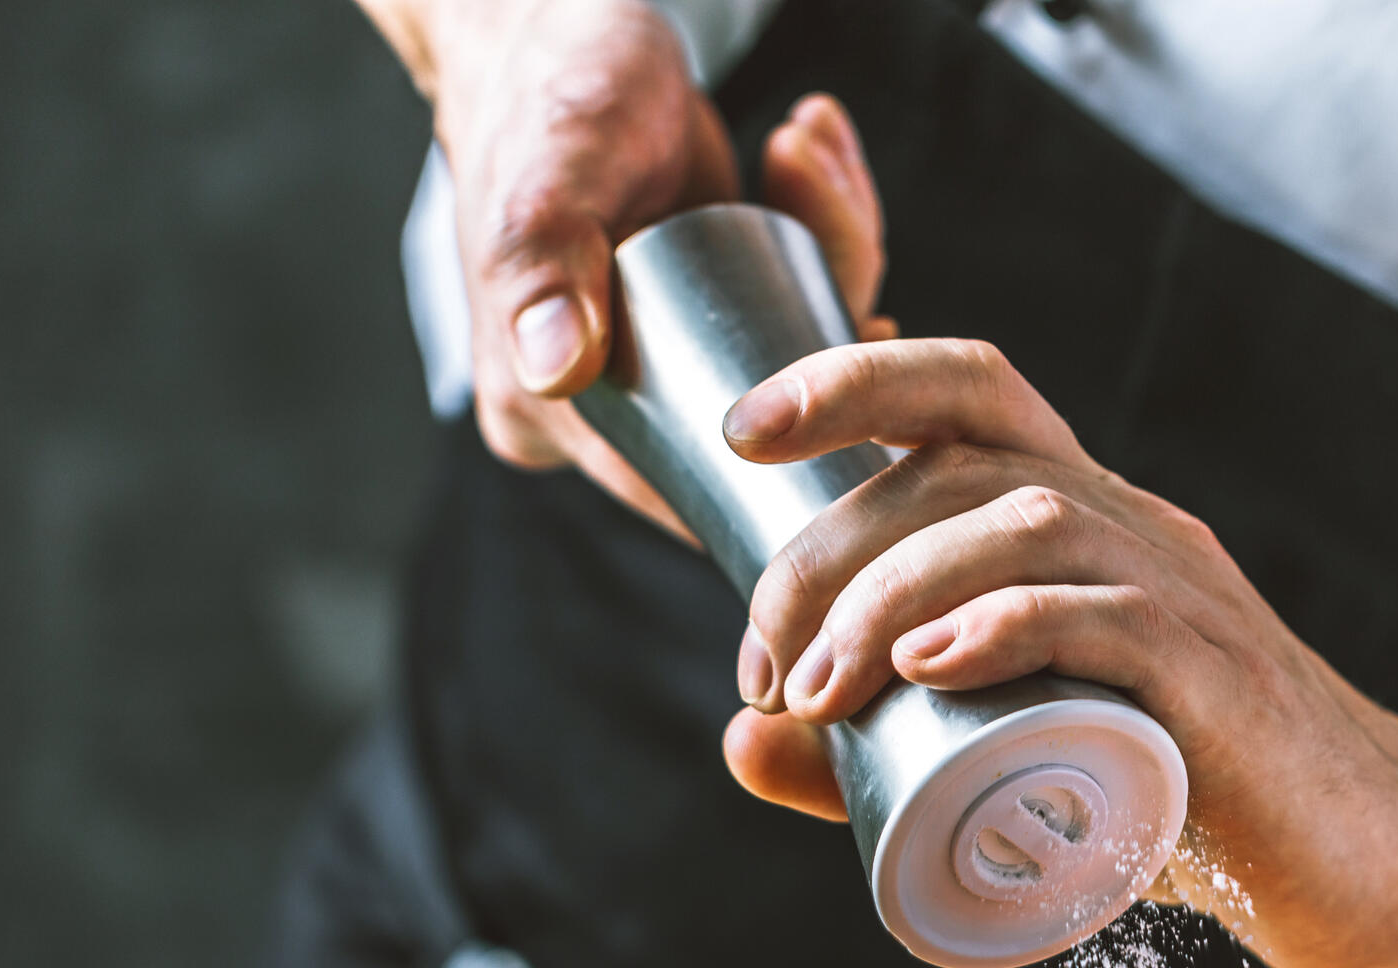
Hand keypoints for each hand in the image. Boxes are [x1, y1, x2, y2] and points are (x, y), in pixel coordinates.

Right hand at [357, 0, 893, 530]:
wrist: (550, 25)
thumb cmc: (543, 89)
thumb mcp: (552, 168)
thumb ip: (544, 260)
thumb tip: (555, 370)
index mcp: (549, 416)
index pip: (680, 490)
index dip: (783, 464)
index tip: (853, 368)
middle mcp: (606, 412)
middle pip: (755, 430)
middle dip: (825, 335)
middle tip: (829, 213)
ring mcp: (660, 368)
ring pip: (787, 367)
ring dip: (832, 259)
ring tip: (804, 153)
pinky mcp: (705, 321)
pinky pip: (790, 314)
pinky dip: (823, 235)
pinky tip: (812, 153)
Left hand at [718, 338, 1397, 967]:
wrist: (1365, 866)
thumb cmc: (1186, 804)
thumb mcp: (1020, 764)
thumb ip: (876, 752)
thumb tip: (738, 739)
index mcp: (1087, 527)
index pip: (972, 392)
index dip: (852, 379)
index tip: (742, 438)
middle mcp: (1136, 532)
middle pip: (968, 459)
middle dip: (828, 545)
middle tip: (764, 668)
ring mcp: (1188, 600)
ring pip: (1027, 524)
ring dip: (891, 592)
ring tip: (817, 689)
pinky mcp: (1221, 688)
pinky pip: (1113, 617)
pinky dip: (1006, 628)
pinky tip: (926, 668)